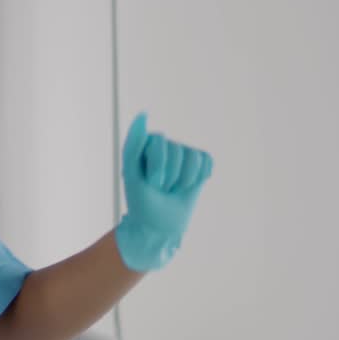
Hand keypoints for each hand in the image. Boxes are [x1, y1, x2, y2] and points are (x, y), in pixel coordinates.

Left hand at [114, 112, 213, 271]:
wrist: (157, 226)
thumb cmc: (141, 201)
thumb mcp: (132, 173)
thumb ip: (134, 144)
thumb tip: (143, 114)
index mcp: (145, 143)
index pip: (161, 142)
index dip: (158, 169)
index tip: (149, 185)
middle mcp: (165, 144)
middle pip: (178, 150)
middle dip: (171, 176)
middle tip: (161, 189)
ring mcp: (183, 153)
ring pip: (193, 158)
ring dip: (184, 180)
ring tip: (173, 189)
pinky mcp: (198, 163)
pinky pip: (206, 161)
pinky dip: (199, 178)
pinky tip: (188, 186)